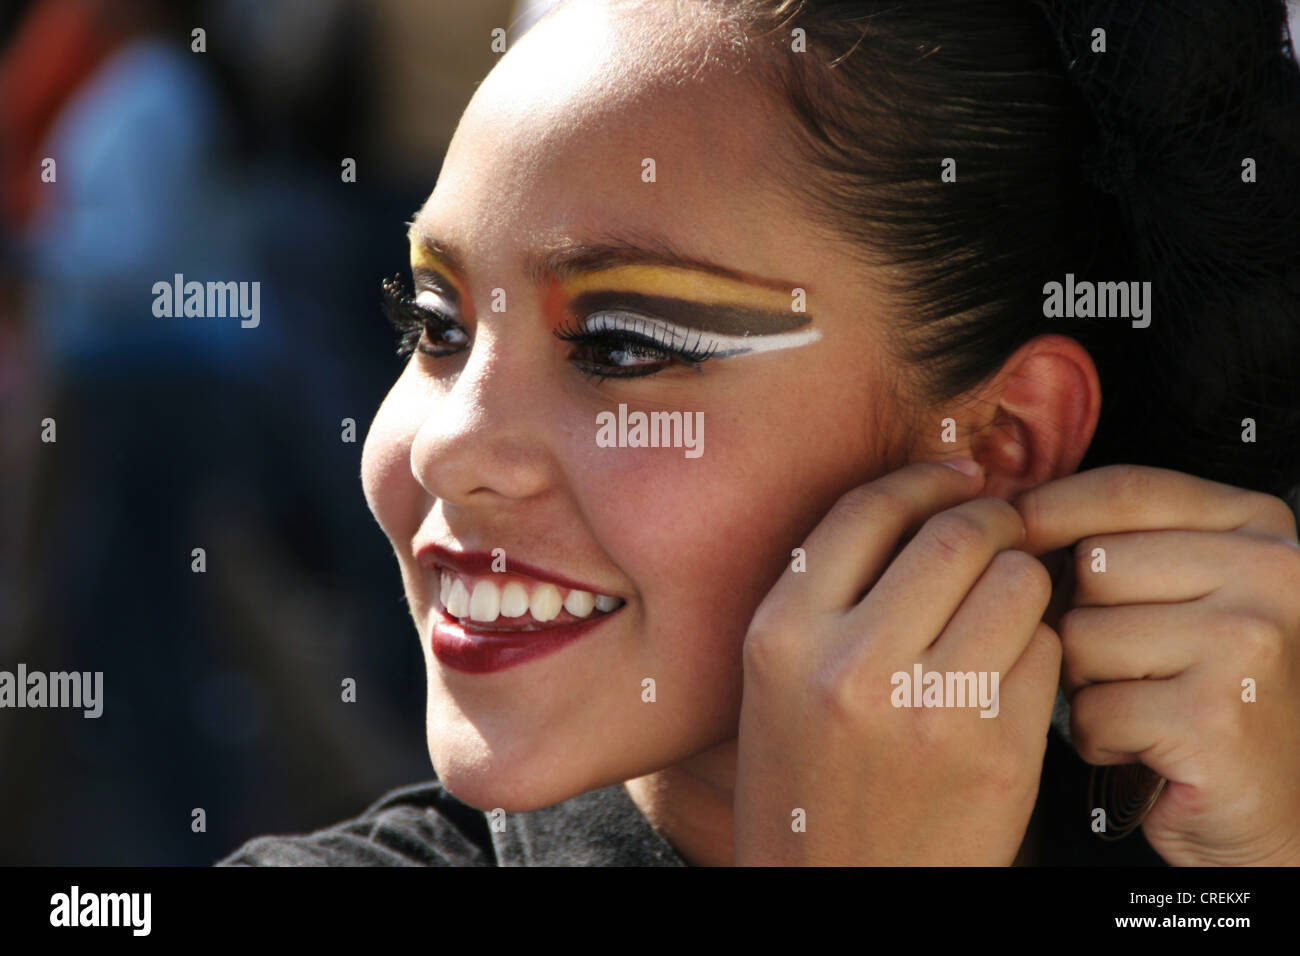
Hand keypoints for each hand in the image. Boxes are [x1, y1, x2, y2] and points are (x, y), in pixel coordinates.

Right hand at [733, 460, 1061, 864]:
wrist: (837, 896)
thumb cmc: (806, 784)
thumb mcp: (775, 681)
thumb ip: (825, 596)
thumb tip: (919, 505)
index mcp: (781, 635)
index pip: (867, 511)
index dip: (924, 480)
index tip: (957, 476)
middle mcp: (849, 664)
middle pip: (954, 535)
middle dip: (990, 520)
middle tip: (999, 531)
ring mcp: (928, 710)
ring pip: (1015, 583)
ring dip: (1022, 580)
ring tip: (1006, 605)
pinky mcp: (998, 752)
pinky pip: (1047, 652)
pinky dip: (1042, 646)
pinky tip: (1014, 668)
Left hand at [1015, 464, 1299, 865]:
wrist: (1271, 807)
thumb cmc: (1205, 693)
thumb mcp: (1182, 592)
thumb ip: (1121, 540)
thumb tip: (1006, 510)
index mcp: (1260, 527)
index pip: (1126, 490)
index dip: (1050, 508)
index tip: (1006, 529)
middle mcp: (1270, 574)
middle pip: (1091, 566)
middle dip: (1078, 620)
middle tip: (1125, 665)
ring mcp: (1248, 644)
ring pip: (1080, 637)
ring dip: (1086, 684)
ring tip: (1140, 706)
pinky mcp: (1214, 717)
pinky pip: (1092, 708)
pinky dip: (1099, 738)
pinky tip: (1142, 747)